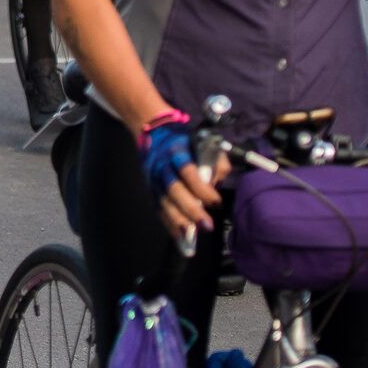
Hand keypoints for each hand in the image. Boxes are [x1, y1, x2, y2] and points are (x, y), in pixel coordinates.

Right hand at [139, 114, 222, 243]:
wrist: (154, 132)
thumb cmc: (185, 141)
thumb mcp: (204, 142)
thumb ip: (216, 161)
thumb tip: (217, 182)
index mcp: (177, 152)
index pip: (188, 171)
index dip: (202, 188)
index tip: (216, 202)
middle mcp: (162, 166)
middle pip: (174, 190)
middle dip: (191, 210)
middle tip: (206, 226)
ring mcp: (154, 178)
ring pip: (164, 202)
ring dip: (177, 220)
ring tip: (190, 236)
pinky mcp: (150, 188)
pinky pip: (158, 208)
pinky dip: (168, 223)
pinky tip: (178, 235)